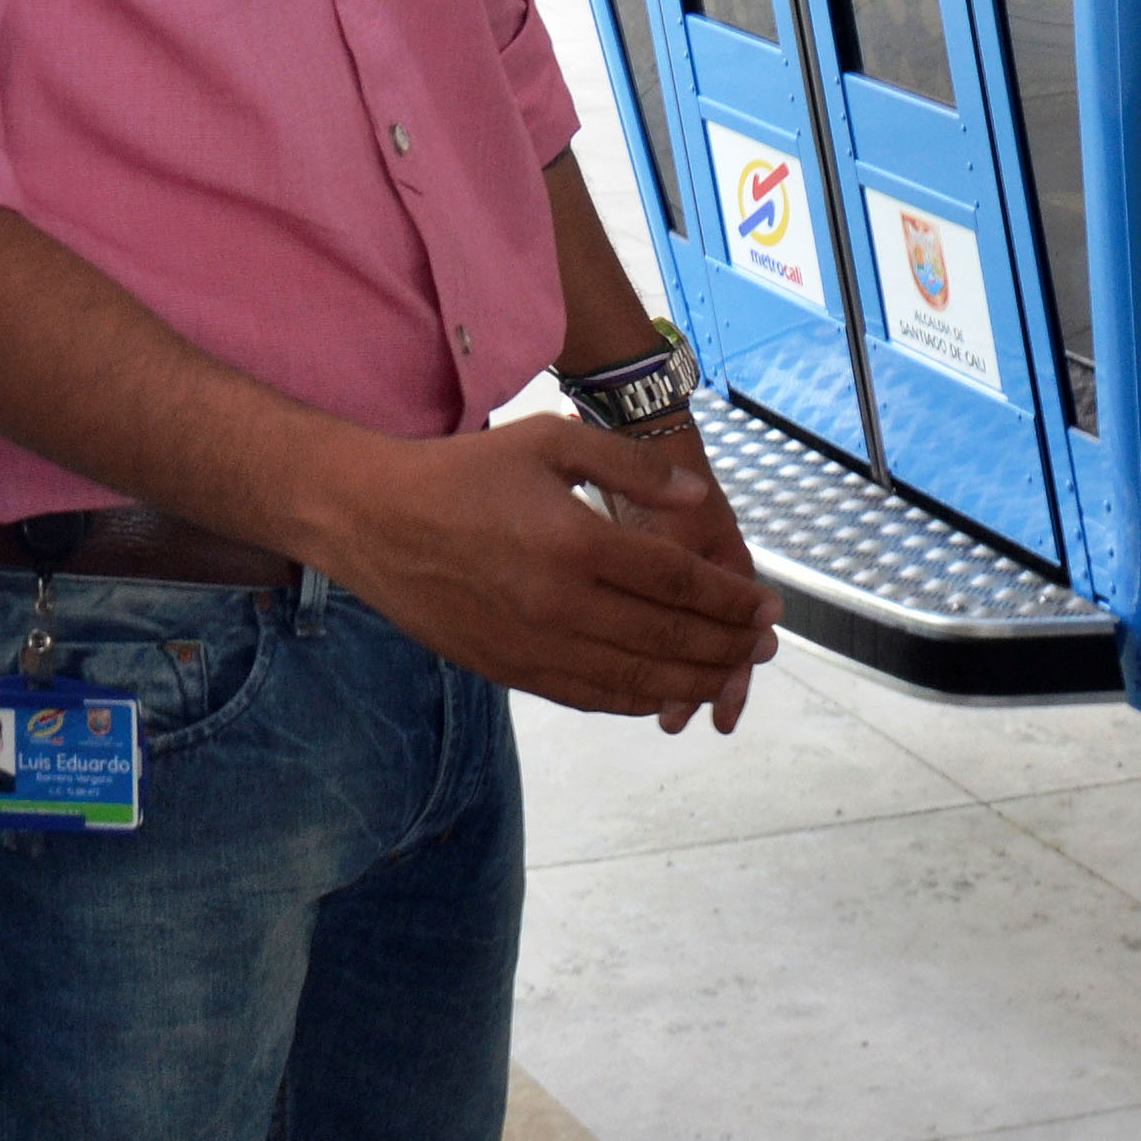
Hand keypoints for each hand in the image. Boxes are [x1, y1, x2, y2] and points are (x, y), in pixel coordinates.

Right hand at [309, 415, 781, 718]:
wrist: (373, 520)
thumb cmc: (465, 471)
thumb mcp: (550, 440)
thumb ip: (631, 465)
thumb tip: (697, 497)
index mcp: (576, 543)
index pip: (679, 583)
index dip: (731, 598)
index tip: (768, 603)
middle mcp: (560, 604)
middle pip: (668, 639)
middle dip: (728, 645)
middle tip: (765, 644)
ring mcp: (534, 646)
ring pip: (635, 679)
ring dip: (694, 680)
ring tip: (730, 673)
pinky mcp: (510, 671)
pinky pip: (590, 697)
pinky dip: (637, 700)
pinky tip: (664, 693)